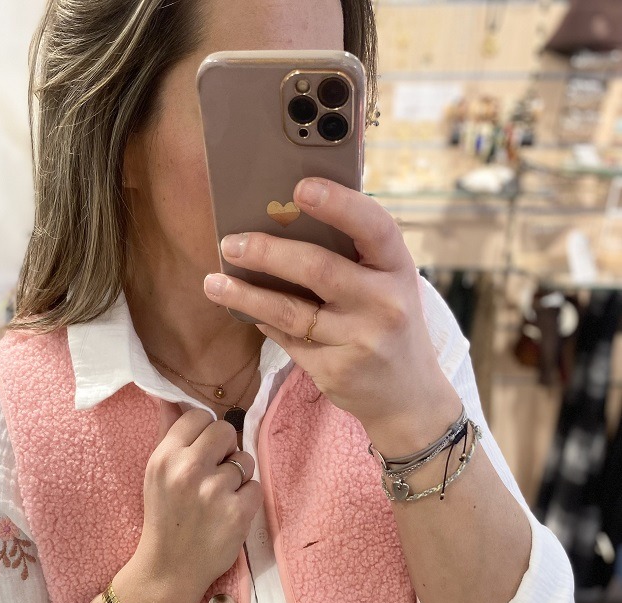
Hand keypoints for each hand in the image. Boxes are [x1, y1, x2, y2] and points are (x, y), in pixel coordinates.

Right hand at [136, 400, 262, 595]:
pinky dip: (246, 500)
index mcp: (165, 456)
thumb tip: (170, 397)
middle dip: (225, 449)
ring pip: (245, 459)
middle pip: (226, 430)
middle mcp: (188, 469)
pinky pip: (255, 487)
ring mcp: (215, 491)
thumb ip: (168, 434)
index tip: (202, 450)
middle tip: (214, 473)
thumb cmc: (164, 517)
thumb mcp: (155, 473)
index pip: (198, 416)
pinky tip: (228, 513)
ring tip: (219, 497)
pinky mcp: (238, 511)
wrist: (169, 568)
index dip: (204, 432)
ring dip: (237, 476)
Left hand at [203, 176, 461, 453]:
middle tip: (230, 243)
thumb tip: (287, 214)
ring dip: (245, 295)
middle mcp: (385, 303)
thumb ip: (354, 254)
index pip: (373, 227)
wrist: (409, 396)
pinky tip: (244, 311)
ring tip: (213, 282)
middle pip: (317, 269)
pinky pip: (288, 340)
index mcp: (399, 268)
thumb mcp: (388, 284)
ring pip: (290, 311)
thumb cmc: (389, 323)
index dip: (338, 204)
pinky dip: (263, 322)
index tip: (301, 188)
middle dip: (266, 253)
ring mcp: (361, 340)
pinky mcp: (336, 371)